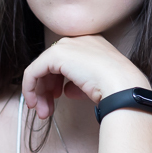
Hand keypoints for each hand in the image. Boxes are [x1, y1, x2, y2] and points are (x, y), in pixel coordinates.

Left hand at [21, 36, 149, 119]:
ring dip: (39, 92)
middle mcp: (77, 40)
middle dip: (46, 89)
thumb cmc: (115, 87)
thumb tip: (66, 91)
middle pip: (51, 65)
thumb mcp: (94, 83)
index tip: (56, 98)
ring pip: (41, 68)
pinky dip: (30, 87)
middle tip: (45, 110)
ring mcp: (66, 45)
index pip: (65, 61)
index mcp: (90, 43)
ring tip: (42, 112)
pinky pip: (33, 71)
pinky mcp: (56, 54)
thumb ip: (77, 84)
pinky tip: (34, 102)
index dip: (56, 81)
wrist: (121, 85)